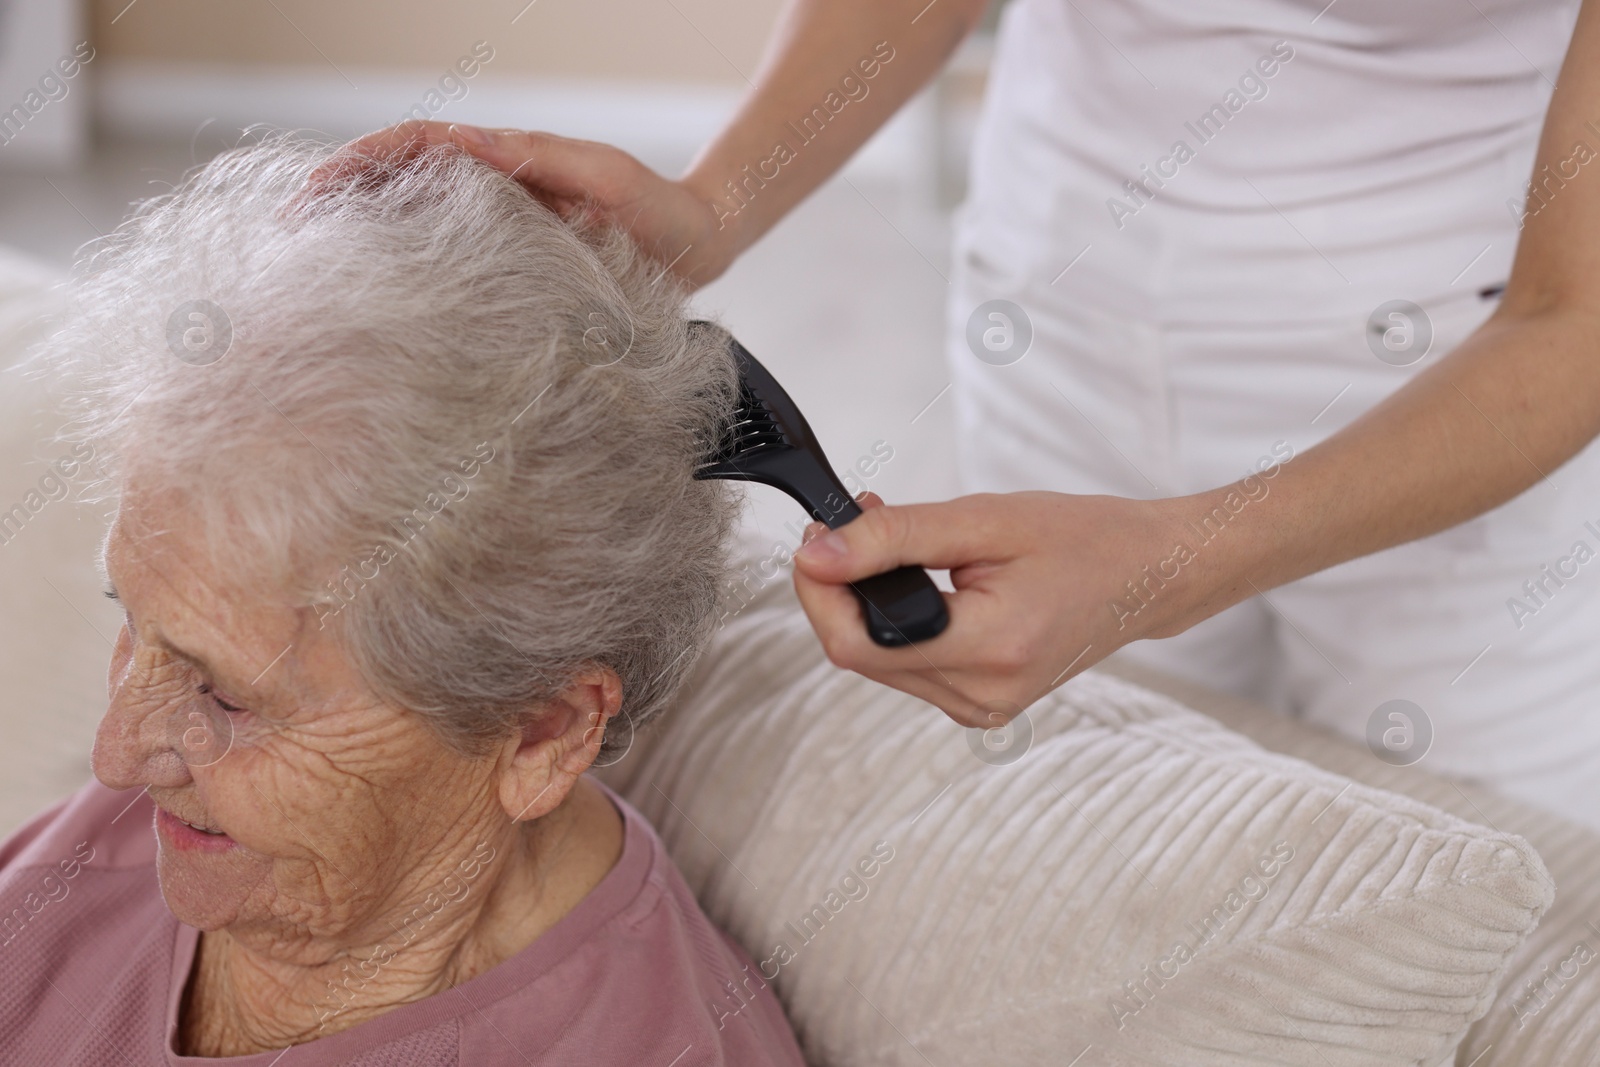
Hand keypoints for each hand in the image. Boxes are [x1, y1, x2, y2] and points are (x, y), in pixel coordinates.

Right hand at [304, 120, 736, 285]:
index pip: (413, 149)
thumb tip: (464, 139)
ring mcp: (499, 237)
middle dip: (340, 206)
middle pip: (398, 189)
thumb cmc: (658, 212)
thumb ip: (540, 159)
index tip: (312, 192)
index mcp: (502, 164)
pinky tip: (386, 320)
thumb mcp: (604, 176)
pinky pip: (452, 277)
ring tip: (315, 281)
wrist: (699, 248)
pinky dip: (413, 288)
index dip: (358, 165)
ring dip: (366, 248)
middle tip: (287, 240)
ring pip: (417, 234)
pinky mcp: (514, 276)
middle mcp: (491, 197)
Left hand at [791, 491, 1231, 726]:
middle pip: (861, 654)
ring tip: (896, 543)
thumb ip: (895, 537)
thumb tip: (819, 556)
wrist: (1147, 575)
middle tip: (857, 522)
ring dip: (868, 601)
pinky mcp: (979, 703)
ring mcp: (981, 708)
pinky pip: (909, 665)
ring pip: (879, 660)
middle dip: (841, 587)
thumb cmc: (1083, 541)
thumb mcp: (985, 520)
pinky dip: (898, 621)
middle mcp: (982, 696)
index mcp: (990, 650)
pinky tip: (921, 580)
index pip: (857, 643)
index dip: (819, 591)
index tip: (819, 535)